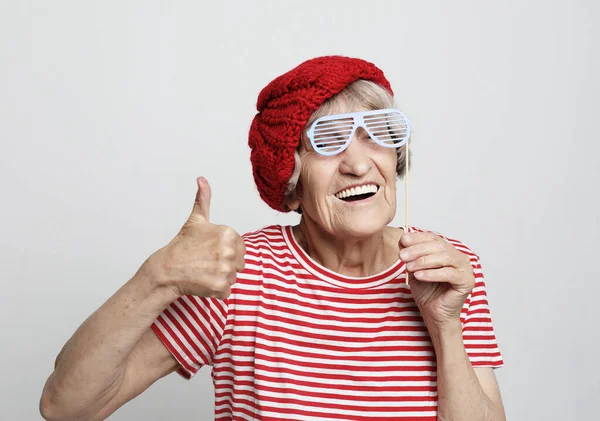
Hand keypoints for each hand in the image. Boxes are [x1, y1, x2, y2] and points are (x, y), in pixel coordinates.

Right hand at [146, 177, 245, 299]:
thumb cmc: (182, 246)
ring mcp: (225, 270)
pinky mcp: (220, 287)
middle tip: (206, 262)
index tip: (210, 251)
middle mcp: (229, 251)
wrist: (166, 269)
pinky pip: (227, 291)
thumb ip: (203, 199)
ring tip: (203, 272)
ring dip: (220, 278)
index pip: (240, 248)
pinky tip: (203, 282)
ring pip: (233, 277)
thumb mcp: (196, 220)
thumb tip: (202, 179)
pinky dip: (216, 291)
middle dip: (224, 265)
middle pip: (239, 263)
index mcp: (228, 233)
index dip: (226, 251)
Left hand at [399, 232, 474, 328]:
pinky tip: (419, 275)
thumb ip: (411, 255)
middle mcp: (459, 257)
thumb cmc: (427, 291)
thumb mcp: (414, 269)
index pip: (434, 238)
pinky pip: (449, 274)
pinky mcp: (467, 281)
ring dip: (424, 261)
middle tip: (402, 255)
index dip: (418, 238)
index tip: (403, 240)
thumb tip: (403, 239)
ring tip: (409, 267)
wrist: (433, 313)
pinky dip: (432, 273)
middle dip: (418, 249)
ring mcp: (466, 269)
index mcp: (448, 251)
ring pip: (445, 257)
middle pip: (439, 246)